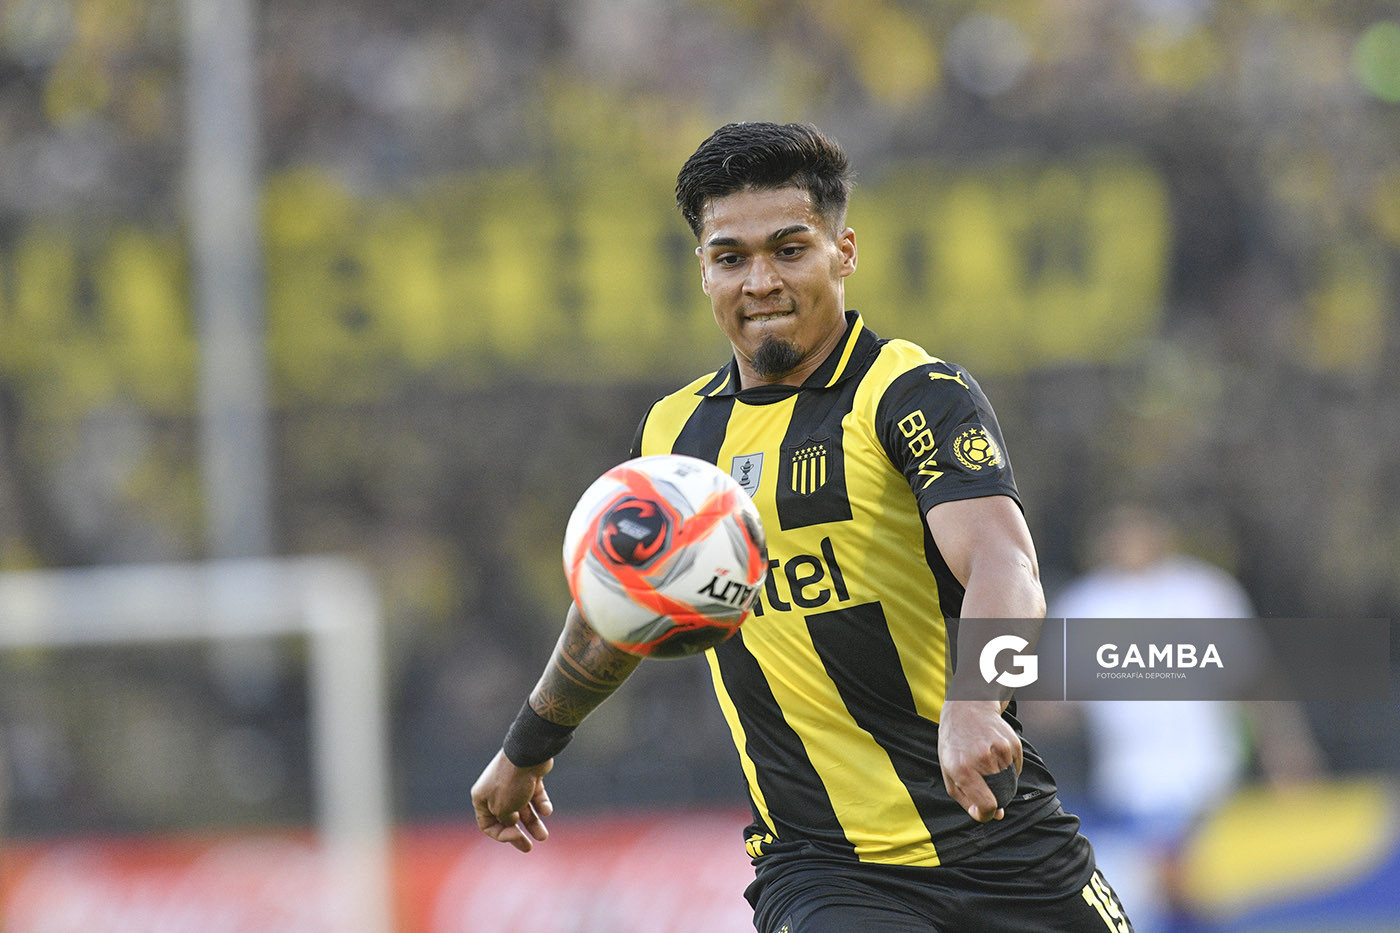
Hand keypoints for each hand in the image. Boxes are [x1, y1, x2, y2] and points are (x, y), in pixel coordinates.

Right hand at [471, 749, 553, 851]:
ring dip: (533, 823)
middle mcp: (495, 790)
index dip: (501, 835)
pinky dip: (541, 804)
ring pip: (523, 809)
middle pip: (506, 818)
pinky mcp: (529, 777)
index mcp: (482, 798)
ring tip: (543, 837)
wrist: (529, 753)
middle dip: (518, 834)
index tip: (515, 835)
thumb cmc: (511, 782)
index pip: (487, 824)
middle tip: (528, 848)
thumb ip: (505, 820)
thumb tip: (511, 822)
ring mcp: (513, 783)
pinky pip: (535, 796)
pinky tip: (546, 810)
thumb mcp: (503, 809)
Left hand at [938, 699, 1022, 822]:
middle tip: (982, 780)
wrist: (966, 710)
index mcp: (963, 769)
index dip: (988, 813)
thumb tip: (993, 816)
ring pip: (1009, 782)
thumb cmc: (954, 746)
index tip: (985, 810)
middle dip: (994, 794)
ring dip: (1000, 779)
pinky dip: (1008, 767)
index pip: (987, 805)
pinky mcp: (1013, 744)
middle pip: (1000, 795)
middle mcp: (982, 759)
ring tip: (985, 761)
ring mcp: (1000, 750)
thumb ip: (968, 800)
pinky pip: (1016, 769)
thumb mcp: (949, 773)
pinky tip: (994, 753)